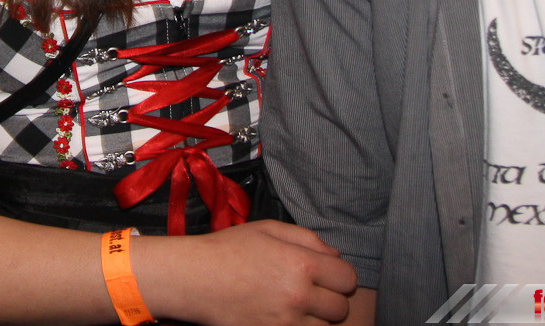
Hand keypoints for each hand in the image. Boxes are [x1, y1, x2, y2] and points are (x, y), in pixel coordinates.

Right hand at [141, 220, 358, 325]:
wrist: (195, 278)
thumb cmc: (229, 249)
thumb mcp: (268, 229)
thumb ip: (307, 238)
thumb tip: (335, 256)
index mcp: (301, 264)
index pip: (348, 278)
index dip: (339, 275)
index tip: (327, 274)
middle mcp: (298, 296)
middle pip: (341, 308)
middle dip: (330, 298)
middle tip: (311, 290)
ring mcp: (286, 322)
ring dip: (316, 317)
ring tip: (294, 304)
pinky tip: (283, 315)